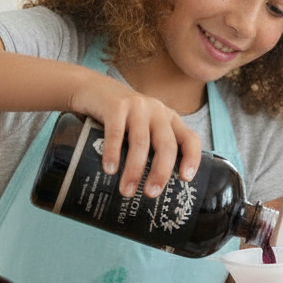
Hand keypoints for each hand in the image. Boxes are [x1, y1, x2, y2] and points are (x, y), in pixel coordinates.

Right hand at [70, 78, 204, 199]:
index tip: (185, 179)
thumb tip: (152, 188)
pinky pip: (116, 133)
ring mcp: (137, 107)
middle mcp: (157, 111)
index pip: (190, 138)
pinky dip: (113, 153)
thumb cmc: (120, 118)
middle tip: (151, 194)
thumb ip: (150, 147)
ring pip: (141, 143)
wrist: (90, 88)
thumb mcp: (142, 128)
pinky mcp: (115, 105)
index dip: (192, 158)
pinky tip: (110, 170)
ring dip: (134, 170)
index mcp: (169, 119)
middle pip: (166, 145)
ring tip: (126, 190)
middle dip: (160, 172)